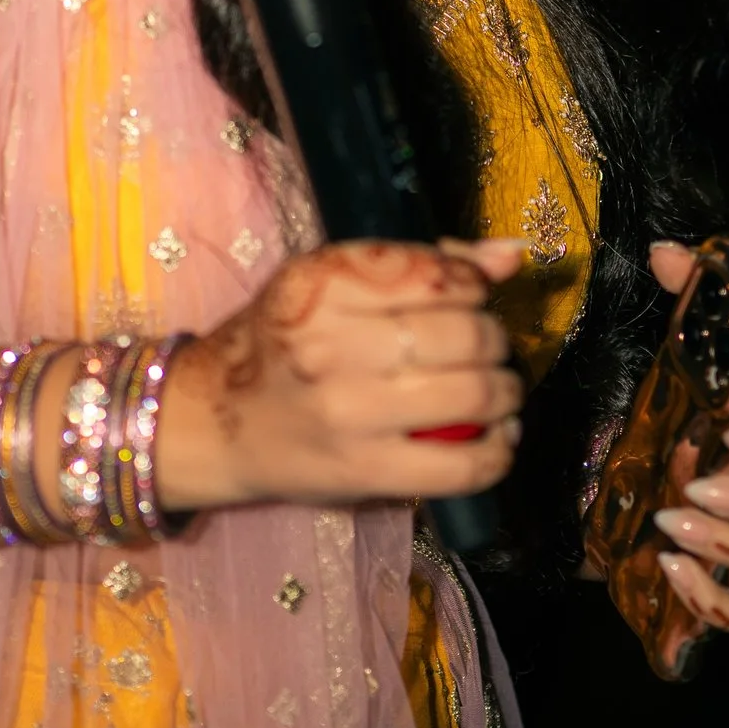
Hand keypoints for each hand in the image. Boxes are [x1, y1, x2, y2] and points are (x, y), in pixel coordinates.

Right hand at [158, 235, 523, 515]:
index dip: (472, 284)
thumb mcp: (330, 282)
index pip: (436, 274)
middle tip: (488, 347)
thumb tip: (511, 256)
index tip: (470, 297)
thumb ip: (421, 263)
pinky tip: (498, 437)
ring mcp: (350, 413)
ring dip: (506, 391)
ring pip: (473, 394)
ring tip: (500, 390)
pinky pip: (461, 466)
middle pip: (464, 334)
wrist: (216, 421)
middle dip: (494, 338)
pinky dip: (498, 451)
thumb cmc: (282, 341)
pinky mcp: (365, 471)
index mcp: (322, 284)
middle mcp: (332, 344)